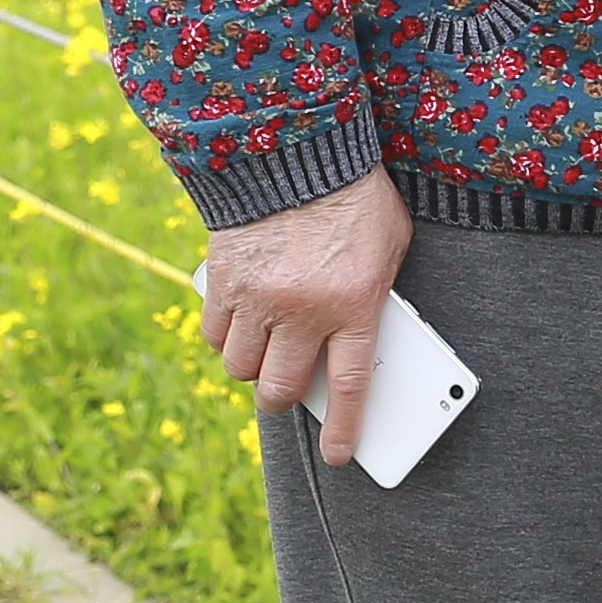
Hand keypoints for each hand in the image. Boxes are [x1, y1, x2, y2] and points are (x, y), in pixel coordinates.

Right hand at [201, 171, 413, 467]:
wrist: (294, 147)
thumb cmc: (354, 198)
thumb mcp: (389, 249)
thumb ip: (375, 297)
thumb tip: (362, 341)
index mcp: (353, 303)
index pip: (350, 385)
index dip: (345, 428)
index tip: (341, 455)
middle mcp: (302, 309)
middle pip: (280, 387)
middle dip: (283, 397)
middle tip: (288, 386)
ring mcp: (257, 297)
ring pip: (240, 366)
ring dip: (252, 366)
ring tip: (265, 346)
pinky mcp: (221, 279)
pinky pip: (212, 333)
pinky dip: (224, 335)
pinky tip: (241, 318)